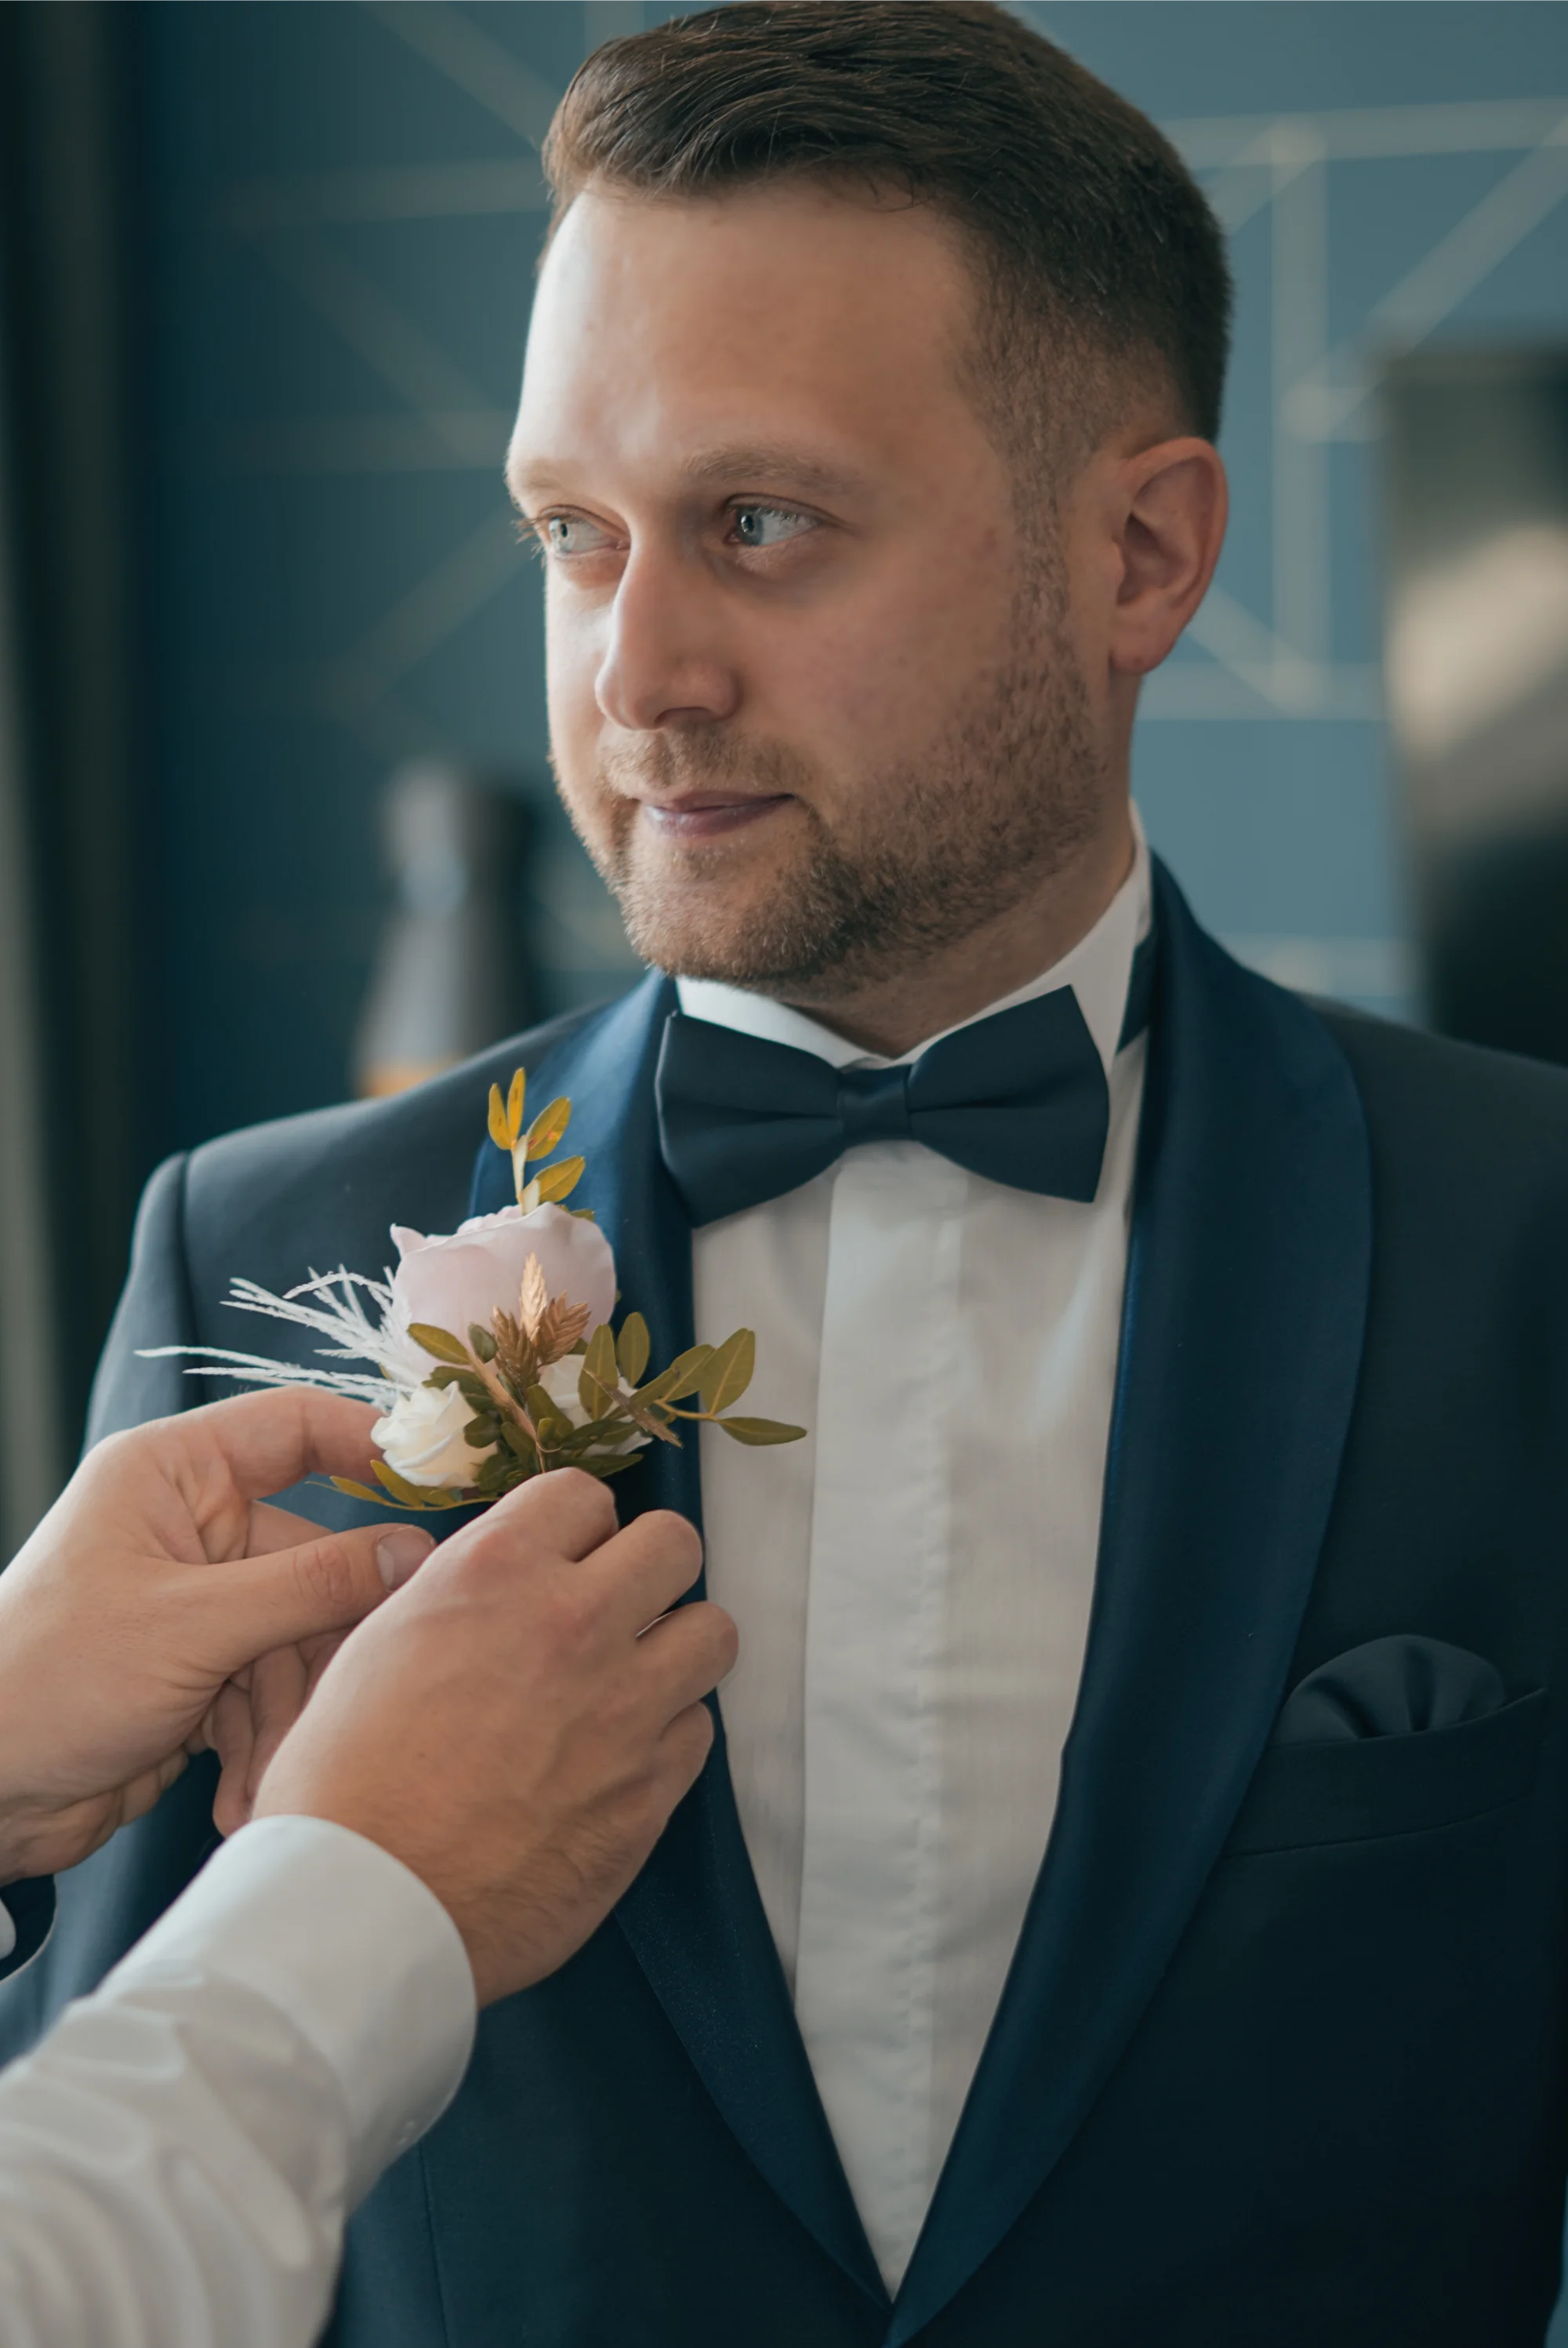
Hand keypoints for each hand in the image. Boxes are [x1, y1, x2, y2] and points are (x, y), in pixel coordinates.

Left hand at [0, 1391, 431, 1882]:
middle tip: (351, 1698)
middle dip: (320, 1644)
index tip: (444, 1483)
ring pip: (300, 1636)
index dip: (372, 1446)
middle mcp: (191, 1526)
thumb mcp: (193, 1627)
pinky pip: (270, 1690)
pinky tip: (235, 1795)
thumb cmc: (49, 1682)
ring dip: (287, 1713)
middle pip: (316, 1556)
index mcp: (172, 1475)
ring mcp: (198, 1599)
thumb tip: (418, 1552)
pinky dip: (260, 1743)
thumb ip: (314, 1586)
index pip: (295, 1426)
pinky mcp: (200, 1668)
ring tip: (261, 1775)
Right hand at [254, 1470, 735, 2004]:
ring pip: (712, 1632)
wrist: (360, 1910)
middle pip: (674, 1544)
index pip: (583, 1492)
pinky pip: (698, 1730)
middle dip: (648, 1569)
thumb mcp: (375, 1646)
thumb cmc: (342, 1786)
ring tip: (633, 1680)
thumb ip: (458, 1594)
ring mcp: (622, 1707)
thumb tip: (501, 1578)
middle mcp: (570, 1624)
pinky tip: (621, 1758)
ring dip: (676, 1649)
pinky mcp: (649, 1789)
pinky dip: (668, 1737)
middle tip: (616, 1608)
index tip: (567, 1556)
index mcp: (492, 1573)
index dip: (575, 1526)